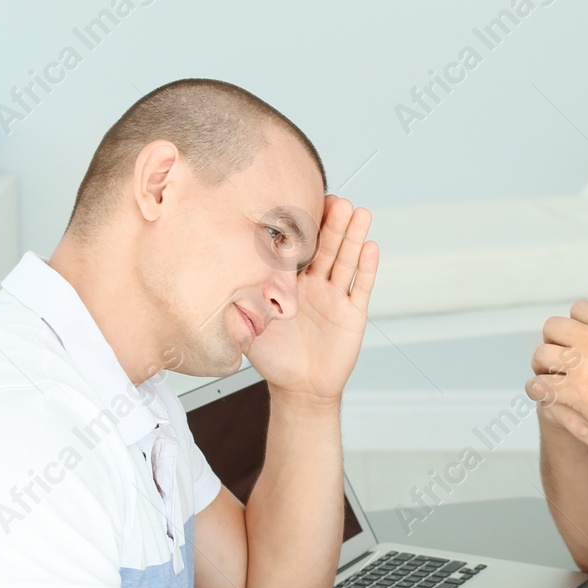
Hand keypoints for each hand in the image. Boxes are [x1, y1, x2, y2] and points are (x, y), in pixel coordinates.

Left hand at [245, 196, 378, 402]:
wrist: (298, 387)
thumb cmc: (274, 358)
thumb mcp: (249, 329)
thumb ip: (237, 308)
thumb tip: (216, 289)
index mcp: (289, 283)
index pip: (297, 248)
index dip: (301, 227)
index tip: (301, 201)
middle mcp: (315, 285)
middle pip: (326, 247)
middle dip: (332, 223)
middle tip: (337, 199)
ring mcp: (336, 297)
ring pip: (346, 260)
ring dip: (353, 237)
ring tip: (360, 213)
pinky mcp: (353, 313)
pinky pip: (361, 287)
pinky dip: (367, 268)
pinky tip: (370, 247)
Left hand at [528, 301, 587, 459]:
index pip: (580, 310)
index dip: (576, 324)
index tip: (577, 335)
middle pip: (554, 326)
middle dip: (554, 340)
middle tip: (558, 355)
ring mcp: (582, 364)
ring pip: (542, 354)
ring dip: (543, 365)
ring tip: (547, 374)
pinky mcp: (573, 392)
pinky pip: (540, 385)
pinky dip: (538, 389)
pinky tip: (543, 393)